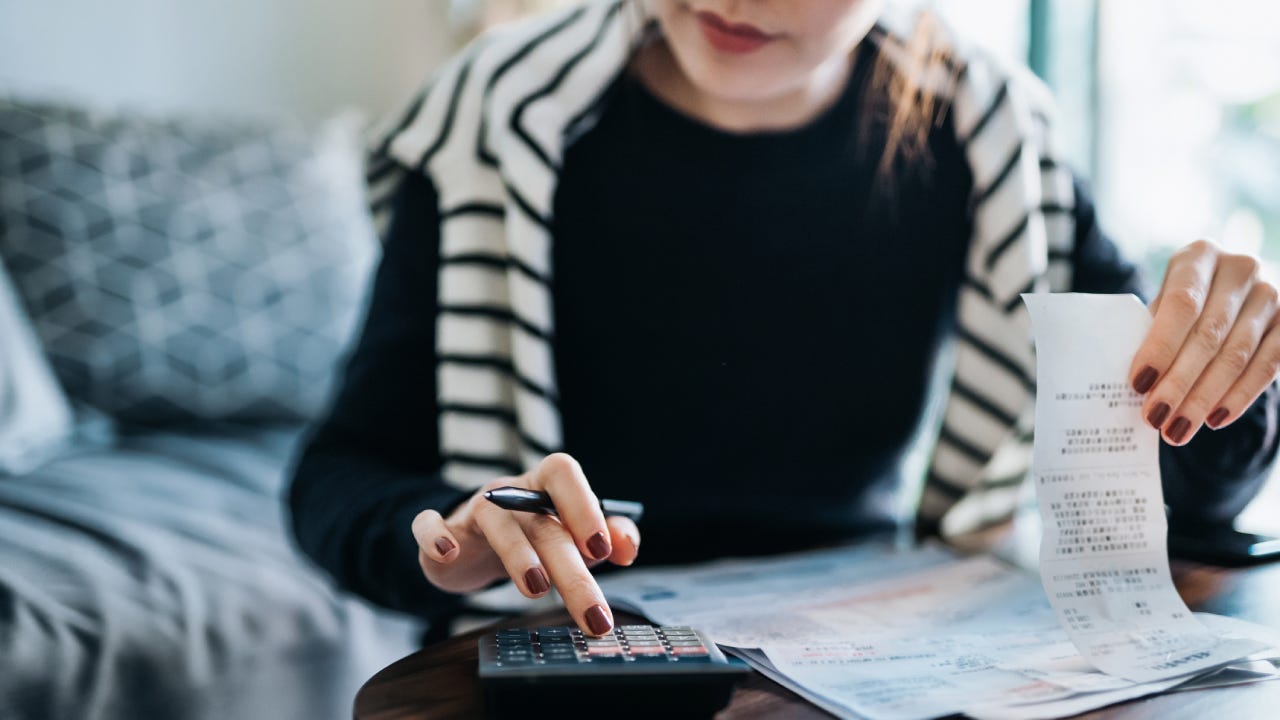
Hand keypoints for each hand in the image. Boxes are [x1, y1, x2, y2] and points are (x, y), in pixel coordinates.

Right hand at [410, 453, 640, 635]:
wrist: (472, 543)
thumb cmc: (534, 537)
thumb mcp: (573, 536)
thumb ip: (608, 537)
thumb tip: (626, 547)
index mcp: (546, 487)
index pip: (564, 475)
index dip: (583, 506)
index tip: (602, 549)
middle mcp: (511, 493)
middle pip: (543, 523)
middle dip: (571, 570)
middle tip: (595, 614)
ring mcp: (475, 510)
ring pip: (496, 523)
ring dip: (518, 554)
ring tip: (537, 588)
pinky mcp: (443, 532)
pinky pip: (429, 525)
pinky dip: (435, 536)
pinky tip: (449, 554)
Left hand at [1130, 239, 1279, 445]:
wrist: (1235, 290)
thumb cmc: (1186, 300)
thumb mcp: (1165, 300)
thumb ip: (1152, 330)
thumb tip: (1135, 383)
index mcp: (1200, 255)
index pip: (1181, 303)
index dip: (1160, 345)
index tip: (1138, 383)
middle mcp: (1241, 269)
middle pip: (1208, 334)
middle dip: (1179, 382)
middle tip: (1155, 418)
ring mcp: (1272, 295)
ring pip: (1237, 355)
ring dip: (1204, 398)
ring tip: (1177, 429)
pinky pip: (1268, 367)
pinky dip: (1239, 396)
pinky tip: (1214, 420)